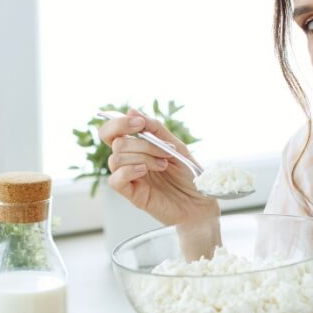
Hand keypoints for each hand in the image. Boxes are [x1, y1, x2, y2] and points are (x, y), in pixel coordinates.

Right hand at [100, 109, 218, 225]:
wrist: (201, 202)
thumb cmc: (189, 175)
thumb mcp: (176, 145)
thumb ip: (155, 129)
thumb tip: (131, 110)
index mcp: (137, 147)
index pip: (112, 131)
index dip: (119, 123)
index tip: (140, 124)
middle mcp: (130, 161)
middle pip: (116, 142)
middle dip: (142, 143)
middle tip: (165, 151)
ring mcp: (130, 177)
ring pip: (116, 159)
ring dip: (143, 157)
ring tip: (163, 165)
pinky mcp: (132, 194)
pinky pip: (115, 180)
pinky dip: (129, 171)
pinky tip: (145, 171)